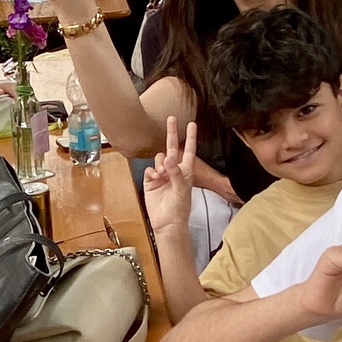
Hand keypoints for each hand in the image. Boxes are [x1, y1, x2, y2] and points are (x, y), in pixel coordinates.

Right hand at [142, 117, 196, 237]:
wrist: (167, 223)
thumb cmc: (179, 208)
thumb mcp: (181, 189)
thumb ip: (175, 172)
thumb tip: (168, 157)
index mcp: (185, 171)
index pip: (188, 150)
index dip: (190, 137)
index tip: (192, 124)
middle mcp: (173, 170)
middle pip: (171, 148)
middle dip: (171, 133)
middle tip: (171, 118)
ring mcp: (161, 175)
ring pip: (159, 159)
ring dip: (160, 163)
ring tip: (162, 174)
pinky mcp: (151, 182)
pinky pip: (149, 170)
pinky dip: (152, 172)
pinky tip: (155, 179)